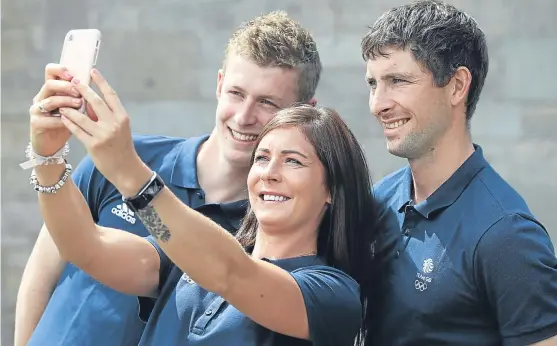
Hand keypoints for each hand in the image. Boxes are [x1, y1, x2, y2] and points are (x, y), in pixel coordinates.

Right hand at [29, 64, 98, 156]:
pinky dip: (62, 120)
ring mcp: (37, 109)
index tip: (75, 75)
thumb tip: (99, 88)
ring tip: (79, 104)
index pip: (51, 72)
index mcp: (52, 90)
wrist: (51, 144)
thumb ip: (82, 98)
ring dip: (66, 102)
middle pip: (50, 84)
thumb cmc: (67, 124)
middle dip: (66, 86)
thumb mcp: (76, 109)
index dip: (61, 70)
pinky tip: (71, 122)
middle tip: (79, 92)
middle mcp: (42, 96)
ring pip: (50, 101)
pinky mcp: (36, 123)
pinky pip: (49, 120)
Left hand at [59, 69, 151, 195]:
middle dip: (82, 90)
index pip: (111, 95)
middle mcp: (114, 124)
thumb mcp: (121, 129)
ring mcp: (104, 135)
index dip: (101, 82)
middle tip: (73, 81)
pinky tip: (63, 117)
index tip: (93, 71)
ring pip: (82, 116)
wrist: (126, 169)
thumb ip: (108, 115)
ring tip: (61, 102)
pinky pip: (77, 130)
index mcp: (123, 117)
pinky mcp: (94, 145)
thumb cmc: (122, 147)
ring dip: (70, 108)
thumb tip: (91, 101)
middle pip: (95, 101)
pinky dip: (69, 122)